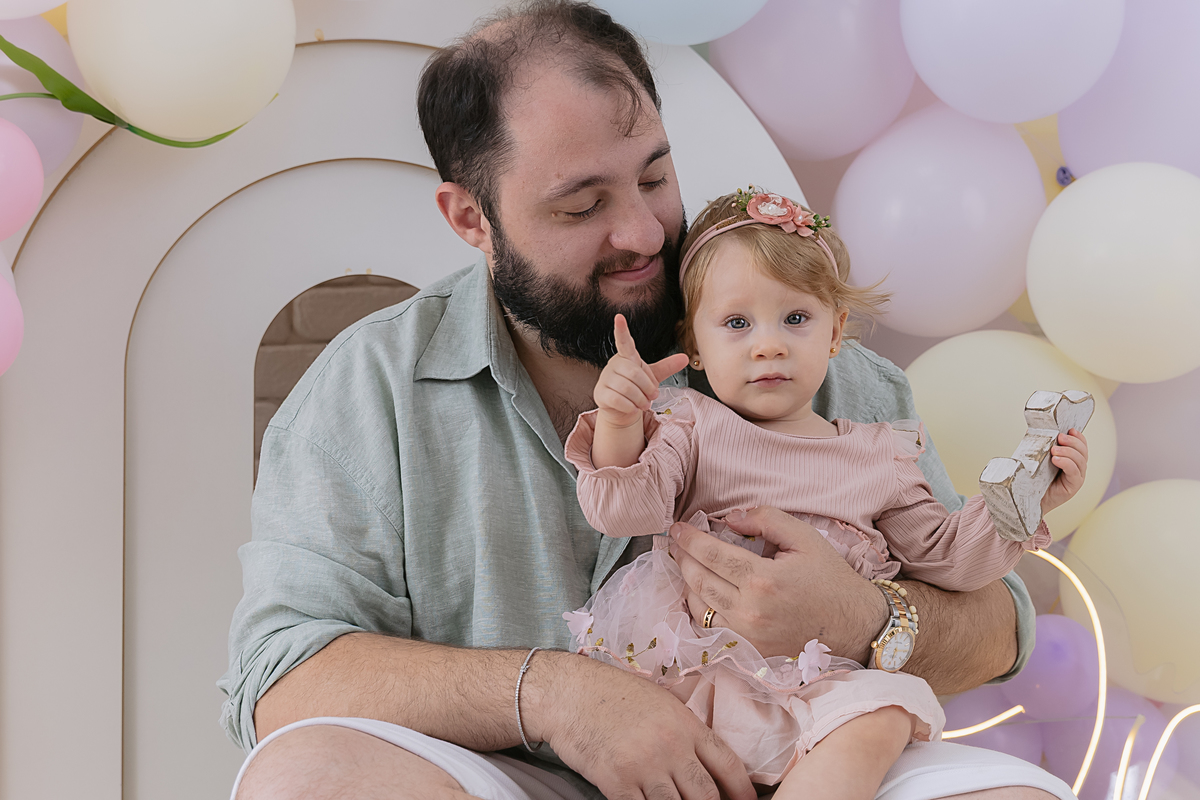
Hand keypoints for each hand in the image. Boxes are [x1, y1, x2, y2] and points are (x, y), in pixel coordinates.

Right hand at [535, 654, 754, 799]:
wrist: (569, 692)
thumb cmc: (612, 693)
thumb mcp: (660, 701)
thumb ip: (684, 729)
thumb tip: (705, 759)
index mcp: (686, 724)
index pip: (727, 763)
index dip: (743, 791)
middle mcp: (671, 746)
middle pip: (707, 795)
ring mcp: (644, 766)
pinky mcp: (616, 782)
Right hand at [594, 314, 688, 428]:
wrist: (623, 409)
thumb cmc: (637, 388)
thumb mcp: (653, 376)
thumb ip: (667, 366)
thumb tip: (685, 357)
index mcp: (627, 357)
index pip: (624, 342)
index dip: (621, 330)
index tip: (619, 317)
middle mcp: (614, 365)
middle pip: (634, 374)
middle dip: (647, 388)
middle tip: (652, 396)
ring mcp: (605, 379)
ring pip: (626, 389)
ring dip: (640, 400)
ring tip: (643, 404)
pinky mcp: (600, 393)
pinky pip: (618, 400)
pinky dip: (630, 407)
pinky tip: (632, 408)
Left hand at [669, 507, 884, 662]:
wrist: (856, 627)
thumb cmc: (831, 579)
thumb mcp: (804, 537)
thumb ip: (766, 519)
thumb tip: (730, 518)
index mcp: (762, 580)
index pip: (711, 554)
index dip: (689, 539)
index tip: (677, 528)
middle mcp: (750, 611)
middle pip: (698, 580)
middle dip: (681, 557)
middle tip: (675, 542)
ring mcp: (747, 635)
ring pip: (699, 605)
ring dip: (686, 581)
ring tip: (683, 562)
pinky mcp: (750, 651)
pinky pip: (711, 627)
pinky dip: (698, 607)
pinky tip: (698, 590)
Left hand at [1041, 428, 1088, 514]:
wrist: (1031, 498)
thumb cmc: (1035, 477)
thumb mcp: (1041, 459)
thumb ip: (1044, 446)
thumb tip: (1040, 430)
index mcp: (1072, 459)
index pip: (1081, 445)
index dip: (1078, 437)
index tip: (1070, 429)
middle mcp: (1078, 468)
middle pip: (1082, 451)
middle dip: (1072, 442)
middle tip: (1059, 437)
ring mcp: (1077, 477)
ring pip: (1080, 461)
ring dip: (1068, 452)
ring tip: (1054, 449)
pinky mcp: (1073, 487)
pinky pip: (1074, 473)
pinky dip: (1066, 463)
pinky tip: (1056, 460)